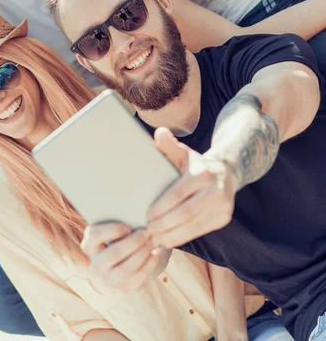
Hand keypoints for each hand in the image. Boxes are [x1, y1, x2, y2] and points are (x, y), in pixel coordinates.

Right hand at [81, 222, 161, 292]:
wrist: (129, 258)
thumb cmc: (123, 235)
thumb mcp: (117, 227)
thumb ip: (120, 220)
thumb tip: (135, 219)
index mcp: (89, 246)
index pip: (95, 235)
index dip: (113, 230)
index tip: (128, 227)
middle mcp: (95, 266)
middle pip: (113, 253)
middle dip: (133, 242)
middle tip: (146, 233)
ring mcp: (109, 280)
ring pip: (126, 268)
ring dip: (142, 253)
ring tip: (152, 242)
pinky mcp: (125, 288)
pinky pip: (138, 277)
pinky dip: (150, 263)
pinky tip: (156, 252)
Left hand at [147, 128, 237, 247]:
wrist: (226, 172)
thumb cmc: (196, 164)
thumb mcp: (183, 153)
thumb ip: (169, 145)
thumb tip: (160, 133)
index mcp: (204, 172)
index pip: (178, 194)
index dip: (161, 208)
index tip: (146, 217)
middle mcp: (217, 190)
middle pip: (186, 213)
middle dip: (164, 225)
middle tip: (147, 232)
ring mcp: (223, 206)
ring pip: (193, 226)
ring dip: (171, 236)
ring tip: (154, 241)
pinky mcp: (224, 218)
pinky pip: (200, 231)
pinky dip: (182, 238)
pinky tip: (167, 241)